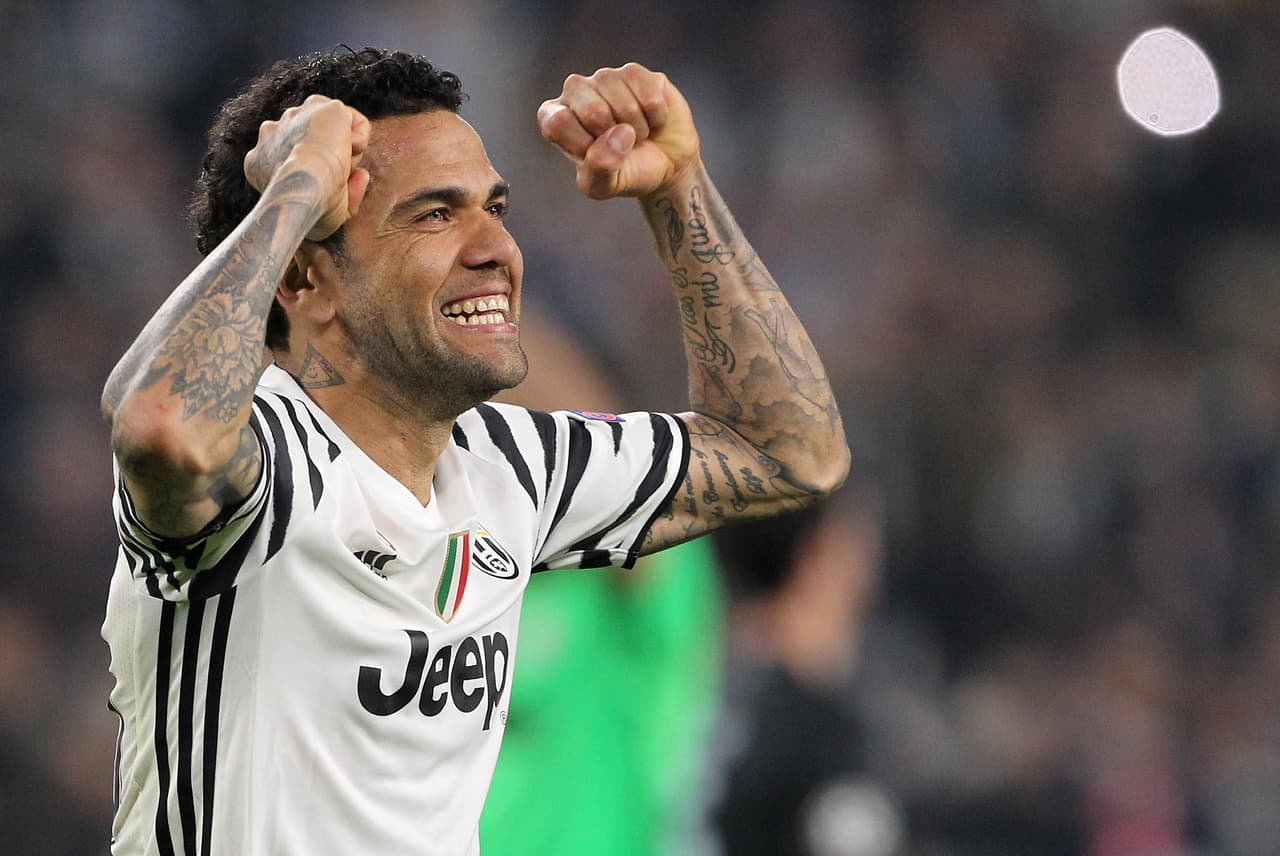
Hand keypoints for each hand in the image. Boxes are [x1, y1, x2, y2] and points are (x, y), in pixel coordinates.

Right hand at [244, 94, 371, 240]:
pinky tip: (349, 151)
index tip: (326, 194)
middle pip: (312, 144)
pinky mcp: (321, 106)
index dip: (317, 179)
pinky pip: (354, 121)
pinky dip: (360, 140)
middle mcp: (272, 133)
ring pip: (332, 132)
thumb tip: (362, 175)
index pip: (294, 161)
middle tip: (332, 181)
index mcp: (260, 161)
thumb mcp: (322, 219)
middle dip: (328, 162)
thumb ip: (341, 198)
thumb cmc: (311, 211)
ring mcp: (294, 116)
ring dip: (343, 151)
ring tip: (340, 167)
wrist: (307, 185)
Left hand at [537, 63, 699, 199]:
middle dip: (615, 138)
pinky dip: (656, 117)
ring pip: (625, 105)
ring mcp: (606, 78)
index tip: (594, 154)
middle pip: (593, 111)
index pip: (558, 123)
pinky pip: (649, 96)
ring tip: (636, 134)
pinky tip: (651, 119)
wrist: (665, 164)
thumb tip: (619, 134)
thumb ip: (599, 168)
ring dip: (638, 129)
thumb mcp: (603, 186)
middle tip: (620, 144)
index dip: (583, 144)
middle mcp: (575, 91)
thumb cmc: (626, 172)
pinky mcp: (636, 73)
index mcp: (556, 118)